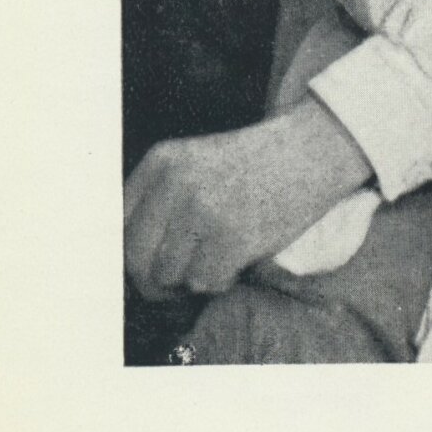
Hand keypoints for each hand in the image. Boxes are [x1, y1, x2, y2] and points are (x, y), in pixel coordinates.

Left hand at [124, 98, 373, 300]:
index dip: (132, 253)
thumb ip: (160, 200)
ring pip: (169, 275)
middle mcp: (176, 183)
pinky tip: (236, 261)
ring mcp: (203, 210)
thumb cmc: (256, 164)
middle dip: (155, 278)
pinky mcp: (232, 237)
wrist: (313, 149)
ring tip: (216, 259)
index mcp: (162, 161)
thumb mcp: (196, 163)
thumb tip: (130, 262)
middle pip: (135, 258)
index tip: (150, 263)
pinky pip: (205, 282)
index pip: (118, 225)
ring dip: (191, 278)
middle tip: (178, 280)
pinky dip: (219, 281)